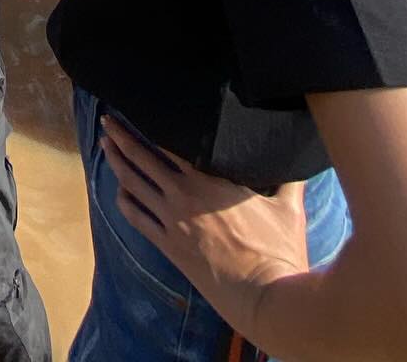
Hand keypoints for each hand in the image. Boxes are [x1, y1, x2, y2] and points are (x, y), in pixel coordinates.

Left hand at [102, 118, 307, 339]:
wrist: (266, 296)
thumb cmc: (279, 251)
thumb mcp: (288, 209)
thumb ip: (289, 181)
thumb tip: (301, 160)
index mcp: (210, 181)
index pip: (170, 144)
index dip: (150, 125)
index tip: (136, 111)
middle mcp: (184, 196)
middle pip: (143, 158)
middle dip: (123, 137)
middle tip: (107, 121)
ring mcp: (173, 221)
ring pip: (133, 185)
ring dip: (117, 163)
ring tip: (105, 147)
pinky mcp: (169, 246)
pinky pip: (137, 219)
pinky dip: (124, 202)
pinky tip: (119, 193)